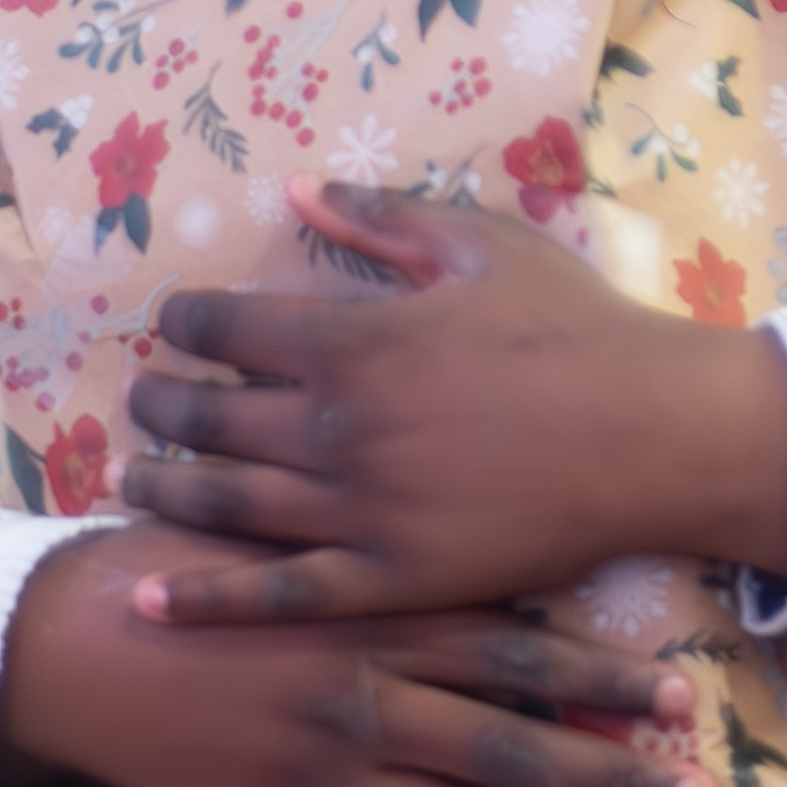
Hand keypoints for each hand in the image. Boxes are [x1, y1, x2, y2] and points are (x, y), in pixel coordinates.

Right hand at [0, 522, 708, 786]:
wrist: (78, 650)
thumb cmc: (185, 569)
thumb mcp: (290, 532)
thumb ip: (378, 542)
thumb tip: (475, 527)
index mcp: (374, 616)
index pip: (513, 652)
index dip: (599, 678)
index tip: (674, 696)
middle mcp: (368, 697)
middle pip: (514, 742)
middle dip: (612, 772)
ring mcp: (332, 770)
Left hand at [118, 184, 786, 624]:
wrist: (655, 432)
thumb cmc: (575, 326)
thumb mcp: (479, 244)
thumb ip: (380, 216)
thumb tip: (293, 190)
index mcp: (350, 341)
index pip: (224, 327)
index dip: (185, 323)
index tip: (176, 326)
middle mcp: (335, 427)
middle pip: (207, 416)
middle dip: (161, 403)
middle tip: (146, 400)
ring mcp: (357, 511)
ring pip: (225, 500)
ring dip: (163, 485)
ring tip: (132, 477)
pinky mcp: (387, 578)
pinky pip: (278, 594)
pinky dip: (205, 597)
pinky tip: (150, 596)